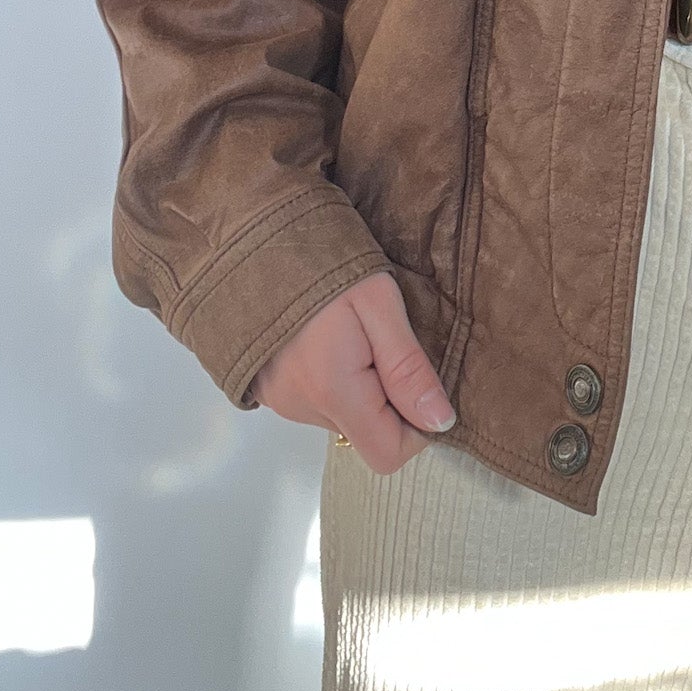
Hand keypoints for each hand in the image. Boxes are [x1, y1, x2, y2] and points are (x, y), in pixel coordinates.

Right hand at [250, 269, 455, 473]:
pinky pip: (316, 399)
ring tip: (352, 329)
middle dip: (389, 396)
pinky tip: (328, 334)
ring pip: (343, 414)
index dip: (417, 426)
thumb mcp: (378, 303)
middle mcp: (302, 408)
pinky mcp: (268, 388)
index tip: (419, 378)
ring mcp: (280, 400)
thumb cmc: (320, 261)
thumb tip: (441, 422)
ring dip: (361, 384)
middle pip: (367, 431)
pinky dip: (333, 377)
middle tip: (381, 338)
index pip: (388, 454)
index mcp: (333, 392)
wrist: (250, 236)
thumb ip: (408, 368)